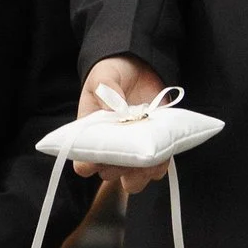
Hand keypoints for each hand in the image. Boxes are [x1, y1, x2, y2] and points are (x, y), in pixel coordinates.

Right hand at [77, 55, 165, 198]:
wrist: (137, 67)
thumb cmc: (112, 74)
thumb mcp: (103, 77)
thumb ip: (106, 91)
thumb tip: (116, 111)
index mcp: (91, 136)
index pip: (83, 162)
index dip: (89, 165)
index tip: (100, 156)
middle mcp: (110, 148)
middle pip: (109, 174)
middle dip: (119, 170)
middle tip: (129, 154)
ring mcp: (132, 151)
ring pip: (133, 179)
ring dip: (141, 175)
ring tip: (148, 160)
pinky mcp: (154, 148)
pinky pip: (156, 168)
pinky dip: (160, 165)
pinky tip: (163, 154)